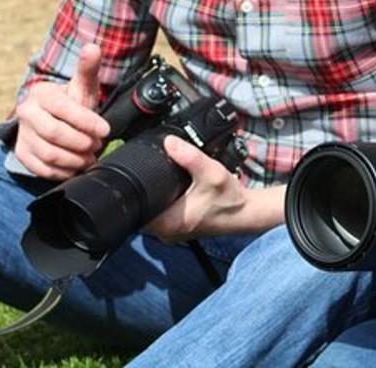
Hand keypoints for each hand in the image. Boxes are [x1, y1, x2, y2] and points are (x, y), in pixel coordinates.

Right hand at [14, 44, 109, 179]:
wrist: (52, 116)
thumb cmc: (71, 101)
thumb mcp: (81, 85)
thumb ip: (88, 68)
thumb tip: (93, 47)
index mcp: (42, 93)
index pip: (63, 109)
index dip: (86, 121)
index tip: (105, 130)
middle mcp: (26, 112)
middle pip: (55, 134)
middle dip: (81, 142)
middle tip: (97, 145)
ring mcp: (22, 134)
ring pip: (49, 154)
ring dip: (74, 159)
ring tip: (89, 157)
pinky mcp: (22, 153)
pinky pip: (41, 168)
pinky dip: (62, 171)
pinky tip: (76, 167)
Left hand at [144, 136, 284, 241]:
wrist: (245, 213)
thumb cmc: (230, 198)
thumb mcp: (212, 172)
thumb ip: (190, 157)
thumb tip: (169, 142)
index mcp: (170, 222)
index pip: (134, 211)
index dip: (130, 194)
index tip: (134, 177)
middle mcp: (167, 232)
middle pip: (139, 212)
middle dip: (141, 193)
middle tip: (146, 174)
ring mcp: (171, 233)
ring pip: (149, 214)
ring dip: (150, 199)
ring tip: (156, 181)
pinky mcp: (177, 229)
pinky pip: (160, 216)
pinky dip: (161, 203)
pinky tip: (168, 191)